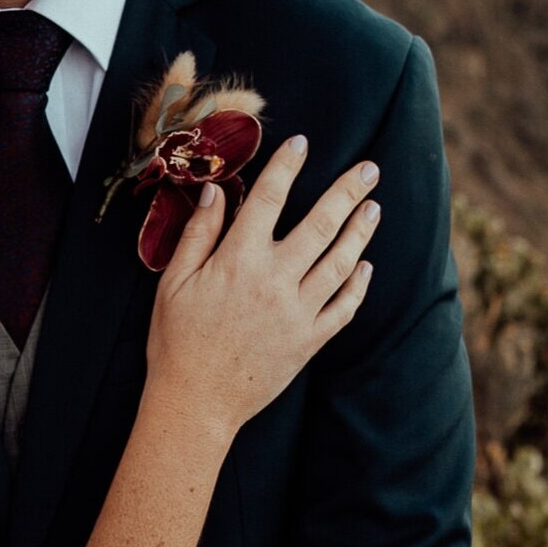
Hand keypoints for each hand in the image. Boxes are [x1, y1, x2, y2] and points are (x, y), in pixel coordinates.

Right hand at [146, 134, 377, 431]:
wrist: (195, 403)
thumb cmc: (176, 341)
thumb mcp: (174, 283)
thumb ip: (198, 235)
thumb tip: (215, 192)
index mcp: (238, 261)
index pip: (268, 199)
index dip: (287, 167)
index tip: (303, 143)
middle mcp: (275, 281)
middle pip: (320, 224)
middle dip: (347, 192)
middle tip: (369, 168)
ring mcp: (298, 311)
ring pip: (341, 261)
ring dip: (361, 231)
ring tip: (374, 207)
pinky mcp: (310, 340)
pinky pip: (344, 306)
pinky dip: (358, 283)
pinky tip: (364, 264)